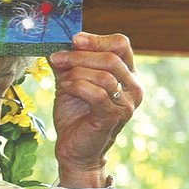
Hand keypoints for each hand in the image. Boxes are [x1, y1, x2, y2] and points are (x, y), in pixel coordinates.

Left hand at [48, 32, 141, 187]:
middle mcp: (133, 87)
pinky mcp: (114, 116)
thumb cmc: (75, 116)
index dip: (97, 39)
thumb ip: (67, 64)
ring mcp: (126, 103)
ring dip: (76, 72)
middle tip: (57, 58)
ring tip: (61, 80)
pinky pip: (97, 93)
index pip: (121, 44)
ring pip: (104, 74)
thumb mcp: (69, 83)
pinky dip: (78, 86)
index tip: (74, 39)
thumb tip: (54, 43)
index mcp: (126, 74)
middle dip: (79, 55)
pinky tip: (66, 89)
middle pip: (111, 57)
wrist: (74, 150)